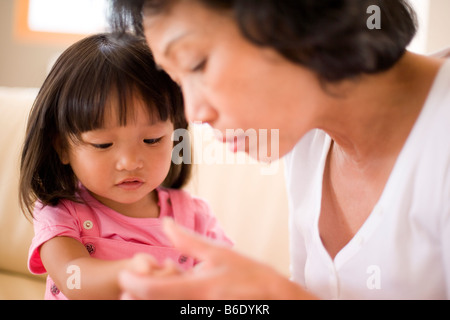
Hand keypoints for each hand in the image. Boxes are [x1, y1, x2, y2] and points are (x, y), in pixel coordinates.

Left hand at [118, 219, 315, 299]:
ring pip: (160, 310)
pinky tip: (172, 293)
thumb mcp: (219, 253)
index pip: (151, 291)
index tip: (127, 272)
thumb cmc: (250, 276)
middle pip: (148, 306)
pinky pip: (176, 311)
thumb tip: (164, 223)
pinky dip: (165, 302)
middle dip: (135, 295)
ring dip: (149, 299)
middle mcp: (195, 307)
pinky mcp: (201, 316)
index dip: (131, 282)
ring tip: (152, 287)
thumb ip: (188, 241)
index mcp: (198, 288)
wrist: (275, 299)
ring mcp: (198, 313)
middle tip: (136, 281)